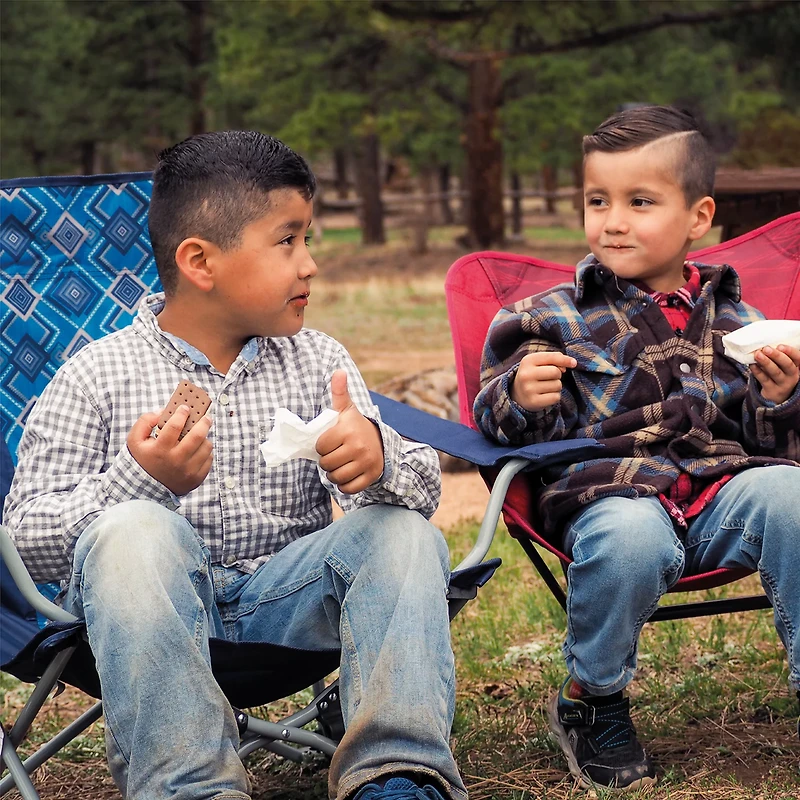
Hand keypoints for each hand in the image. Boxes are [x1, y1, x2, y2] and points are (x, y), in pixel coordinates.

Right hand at [127, 406, 212, 495]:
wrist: (144, 490)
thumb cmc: (142, 460)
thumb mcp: (135, 440)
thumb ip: (145, 421)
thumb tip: (162, 412)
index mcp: (160, 449)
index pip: (175, 426)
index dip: (182, 413)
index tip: (185, 407)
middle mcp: (176, 460)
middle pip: (197, 435)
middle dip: (204, 422)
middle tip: (206, 416)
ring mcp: (188, 471)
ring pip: (206, 447)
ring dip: (204, 438)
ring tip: (199, 435)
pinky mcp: (196, 479)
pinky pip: (208, 459)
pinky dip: (205, 452)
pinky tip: (198, 449)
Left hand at [316, 370, 383, 493]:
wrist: (382, 443)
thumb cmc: (356, 426)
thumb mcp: (347, 409)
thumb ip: (339, 392)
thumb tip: (338, 371)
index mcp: (348, 430)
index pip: (320, 447)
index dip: (322, 446)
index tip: (330, 443)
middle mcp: (358, 446)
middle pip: (326, 464)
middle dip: (326, 462)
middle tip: (334, 455)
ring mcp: (366, 462)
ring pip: (336, 478)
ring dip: (333, 475)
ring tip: (338, 466)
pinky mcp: (371, 476)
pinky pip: (349, 489)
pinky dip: (345, 486)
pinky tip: (347, 476)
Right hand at [510, 351, 576, 411]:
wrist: (517, 393)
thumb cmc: (533, 374)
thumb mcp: (539, 362)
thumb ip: (555, 359)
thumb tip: (572, 363)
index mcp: (527, 361)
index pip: (552, 357)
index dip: (565, 360)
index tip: (574, 363)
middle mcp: (526, 375)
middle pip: (556, 372)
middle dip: (558, 375)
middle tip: (549, 378)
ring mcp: (529, 389)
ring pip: (557, 385)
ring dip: (556, 386)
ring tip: (545, 387)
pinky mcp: (534, 402)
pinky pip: (556, 397)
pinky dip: (554, 396)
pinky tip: (545, 396)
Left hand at [751, 344, 799, 404]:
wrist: (776, 396)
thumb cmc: (779, 374)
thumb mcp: (783, 366)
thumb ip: (779, 357)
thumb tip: (765, 345)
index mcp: (797, 367)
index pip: (798, 358)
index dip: (790, 351)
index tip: (780, 345)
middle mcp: (793, 376)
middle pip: (787, 365)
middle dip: (776, 356)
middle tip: (766, 348)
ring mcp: (783, 384)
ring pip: (775, 372)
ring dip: (766, 362)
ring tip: (757, 354)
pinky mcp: (771, 390)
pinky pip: (764, 379)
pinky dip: (757, 371)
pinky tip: (752, 364)